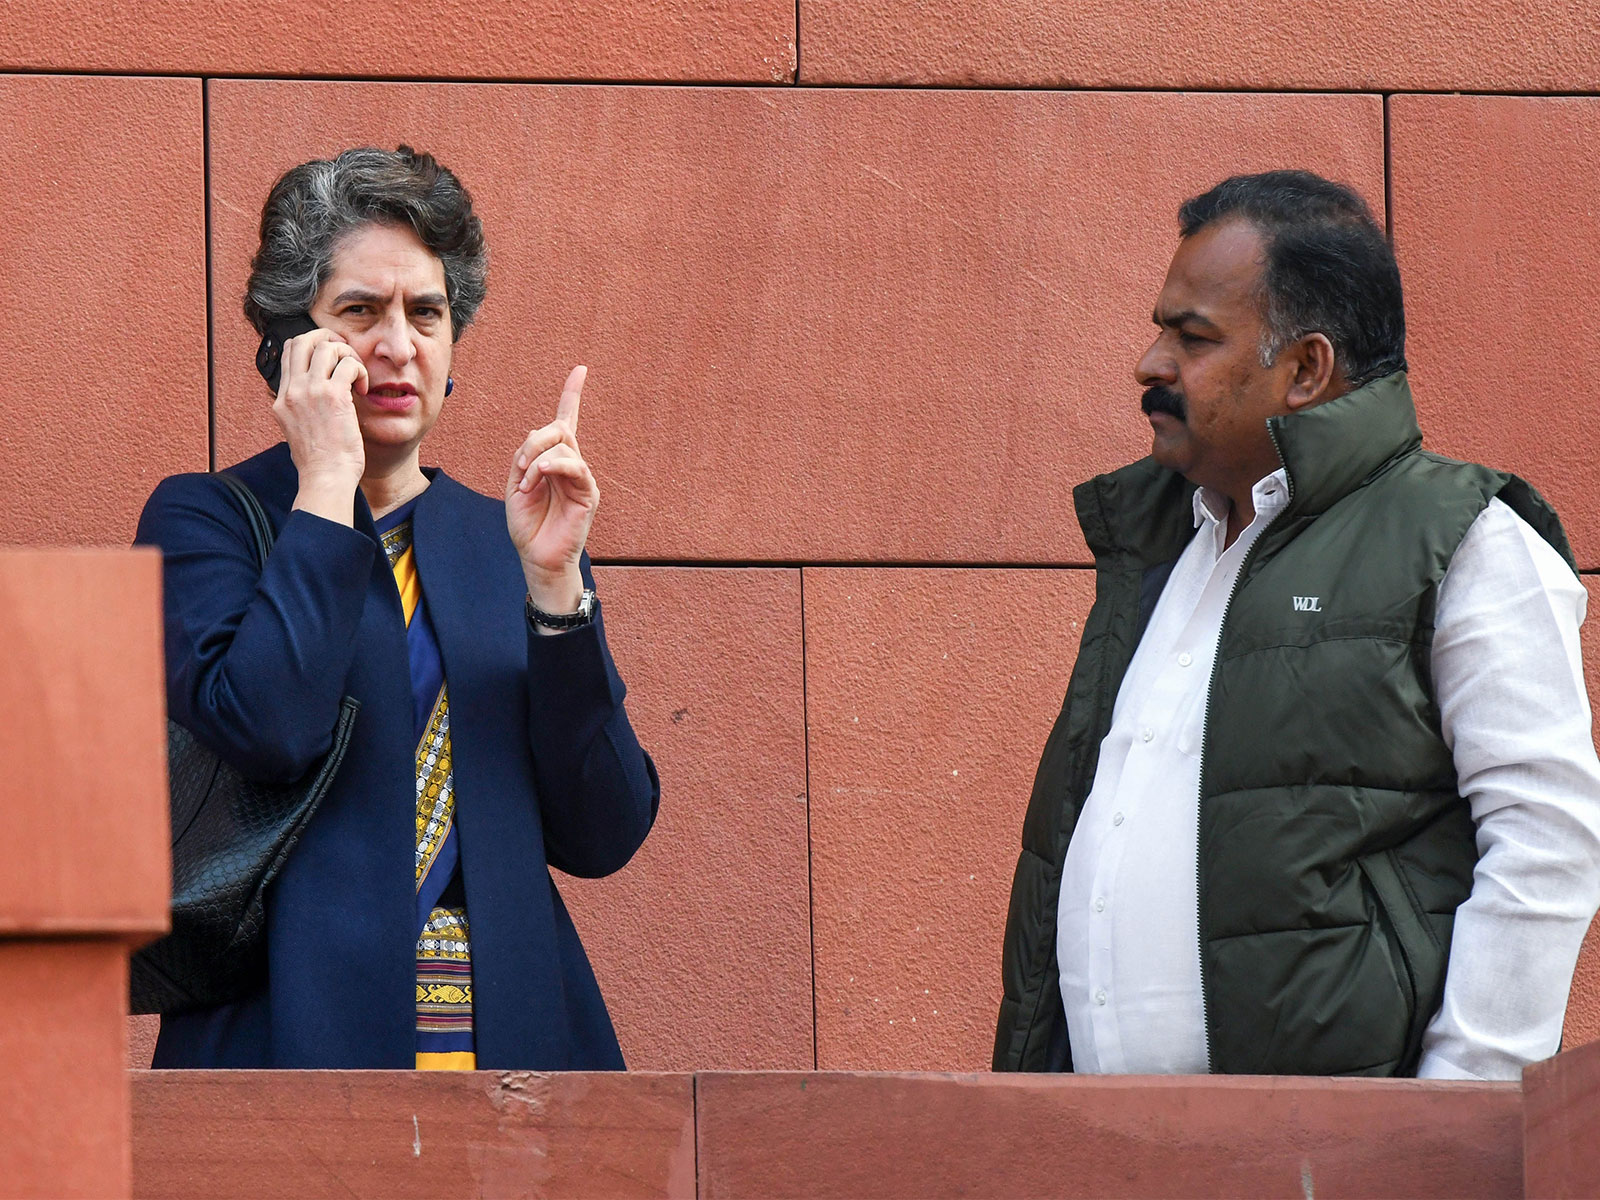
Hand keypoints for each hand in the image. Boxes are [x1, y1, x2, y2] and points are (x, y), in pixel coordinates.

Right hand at [275, 329, 368, 513]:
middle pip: (303, 340)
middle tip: (346, 353)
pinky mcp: (333, 396)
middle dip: (328, 338)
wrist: (326, 478)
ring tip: (357, 376)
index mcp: (282, 399)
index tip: (332, 355)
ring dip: (348, 355)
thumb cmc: (320, 462)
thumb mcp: (299, 430)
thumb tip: (317, 396)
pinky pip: (348, 364)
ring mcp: (310, 391)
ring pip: (327, 347)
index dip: (312, 345)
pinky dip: (360, 370)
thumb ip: (303, 408)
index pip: (289, 353)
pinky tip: (363, 389)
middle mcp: (292, 391)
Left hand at [506, 366, 599, 612]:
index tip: (581, 369)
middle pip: (559, 429)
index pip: (566, 421)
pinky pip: (574, 466)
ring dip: (536, 459)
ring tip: (525, 483)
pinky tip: (536, 480)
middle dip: (535, 439)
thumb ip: (526, 458)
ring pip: (563, 446)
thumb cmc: (527, 524)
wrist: (536, 558)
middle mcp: (571, 465)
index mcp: (553, 461)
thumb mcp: (515, 483)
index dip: (572, 394)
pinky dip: (550, 468)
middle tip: (519, 466)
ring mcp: (581, 479)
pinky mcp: (588, 494)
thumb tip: (541, 442)